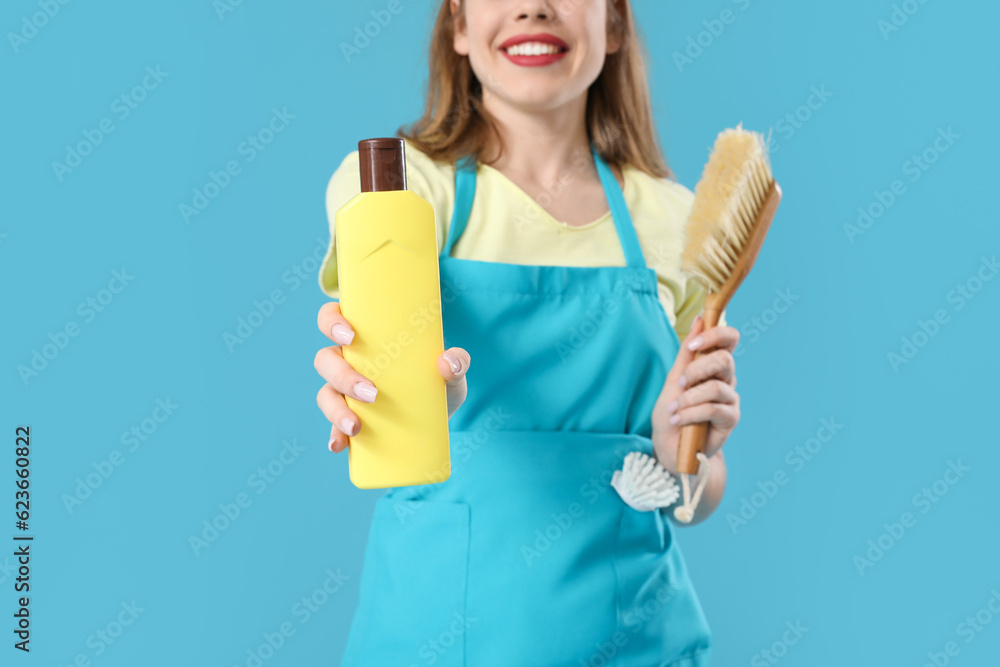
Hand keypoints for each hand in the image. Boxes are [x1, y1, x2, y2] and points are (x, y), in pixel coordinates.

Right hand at [314, 301, 470, 452]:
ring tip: (356, 426)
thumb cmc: (440, 379)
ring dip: (336, 410)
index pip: (332, 318)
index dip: (332, 322)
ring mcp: (345, 392)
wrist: (442, 415)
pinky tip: (339, 444)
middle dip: (342, 376)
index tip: (350, 336)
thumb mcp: (452, 369)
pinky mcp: (351, 418)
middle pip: (325, 360)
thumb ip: (457, 361)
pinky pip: (333, 426)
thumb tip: (447, 362)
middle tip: (371, 392)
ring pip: (326, 394)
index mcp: (366, 338)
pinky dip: (334, 435)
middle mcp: (349, 361)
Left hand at [651, 315, 740, 474]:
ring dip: (689, 398)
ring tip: (673, 409)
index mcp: (713, 365)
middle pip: (725, 359)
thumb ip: (687, 352)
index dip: (716, 335)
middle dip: (698, 369)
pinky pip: (713, 408)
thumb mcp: (673, 379)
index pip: (729, 339)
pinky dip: (691, 413)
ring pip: (716, 386)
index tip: (694, 346)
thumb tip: (699, 320)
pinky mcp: (731, 418)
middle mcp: (726, 378)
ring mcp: (730, 398)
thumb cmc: (671, 412)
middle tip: (679, 382)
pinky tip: (677, 420)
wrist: (670, 447)